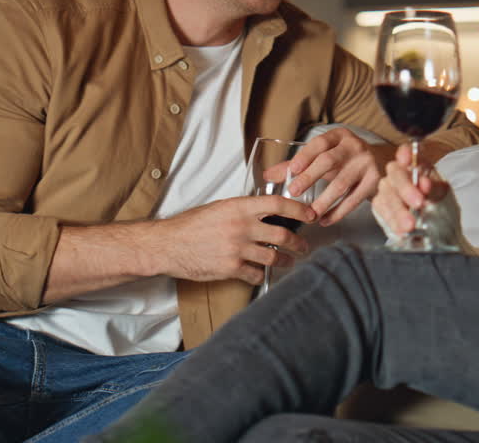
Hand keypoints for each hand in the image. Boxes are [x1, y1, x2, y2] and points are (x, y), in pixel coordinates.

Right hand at [153, 195, 316, 285]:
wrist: (168, 245)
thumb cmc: (190, 226)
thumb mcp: (218, 208)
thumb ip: (242, 210)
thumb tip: (264, 214)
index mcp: (239, 207)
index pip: (277, 204)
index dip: (299, 209)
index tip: (310, 214)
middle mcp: (241, 226)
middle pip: (282, 234)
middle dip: (298, 242)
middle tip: (303, 246)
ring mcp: (237, 248)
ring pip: (273, 257)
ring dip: (285, 261)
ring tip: (288, 262)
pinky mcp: (231, 268)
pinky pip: (256, 273)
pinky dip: (260, 274)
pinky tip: (260, 272)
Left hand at [265, 127, 389, 225]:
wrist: (383, 163)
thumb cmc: (345, 159)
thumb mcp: (324, 156)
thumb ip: (297, 165)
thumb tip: (267, 176)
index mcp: (339, 136)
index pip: (320, 143)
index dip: (306, 155)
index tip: (293, 170)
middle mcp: (354, 147)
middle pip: (329, 161)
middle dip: (310, 177)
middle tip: (294, 192)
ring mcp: (366, 164)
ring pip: (342, 184)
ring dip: (324, 201)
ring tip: (310, 214)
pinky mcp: (374, 182)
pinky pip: (354, 200)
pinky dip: (338, 212)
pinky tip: (325, 220)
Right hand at [370, 143, 451, 237]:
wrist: (437, 228)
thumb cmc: (439, 205)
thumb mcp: (443, 194)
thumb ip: (434, 188)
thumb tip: (424, 184)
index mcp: (417, 164)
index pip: (408, 152)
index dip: (406, 153)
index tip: (407, 158)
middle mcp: (399, 173)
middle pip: (396, 174)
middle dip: (406, 189)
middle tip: (418, 203)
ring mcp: (388, 188)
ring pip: (387, 195)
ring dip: (399, 211)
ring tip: (410, 225)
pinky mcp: (380, 205)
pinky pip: (382, 211)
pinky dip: (393, 222)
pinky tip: (402, 230)